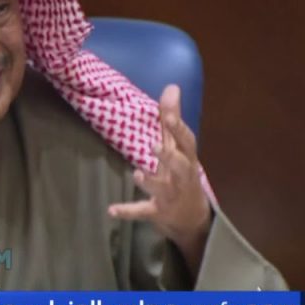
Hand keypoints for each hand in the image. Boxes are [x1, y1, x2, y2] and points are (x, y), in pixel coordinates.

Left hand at [108, 85, 211, 261]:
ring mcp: (171, 196)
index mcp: (187, 158)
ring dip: (150, 182)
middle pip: (180, 165)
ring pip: (162, 189)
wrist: (192, 219)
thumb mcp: (178, 147)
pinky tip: (111, 210)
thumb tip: (172, 86)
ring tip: (136, 174)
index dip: (179, 129)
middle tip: (155, 146)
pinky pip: (143, 212)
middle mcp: (182, 177)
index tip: (169, 117)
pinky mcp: (158, 212)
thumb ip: (172, 117)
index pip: (186, 141)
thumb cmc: (182, 174)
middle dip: (169, 156)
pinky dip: (128, 211)